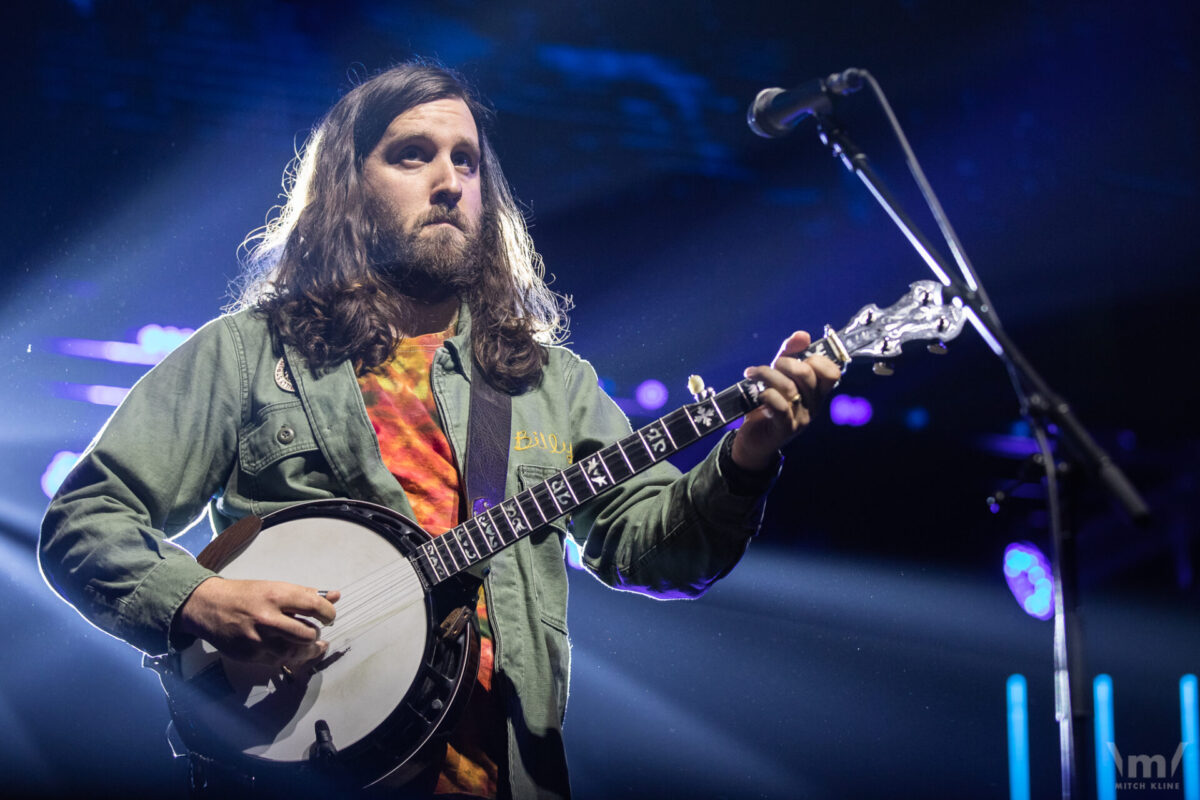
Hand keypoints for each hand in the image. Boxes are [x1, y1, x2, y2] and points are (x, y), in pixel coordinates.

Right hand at [177, 577, 339, 667]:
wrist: (208, 607)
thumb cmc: (245, 595)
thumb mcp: (275, 587)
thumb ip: (305, 594)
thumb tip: (335, 596)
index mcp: (276, 596)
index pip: (314, 606)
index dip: (328, 613)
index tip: (328, 616)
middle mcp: (267, 619)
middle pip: (307, 634)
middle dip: (317, 634)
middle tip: (317, 631)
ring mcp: (257, 640)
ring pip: (295, 653)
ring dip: (307, 650)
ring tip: (311, 645)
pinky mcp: (250, 656)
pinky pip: (278, 661)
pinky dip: (289, 656)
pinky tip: (291, 649)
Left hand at [732, 330, 841, 470]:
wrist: (754, 439)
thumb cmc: (769, 404)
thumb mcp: (779, 375)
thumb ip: (789, 354)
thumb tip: (802, 335)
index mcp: (817, 392)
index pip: (832, 372)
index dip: (816, 359)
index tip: (797, 357)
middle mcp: (813, 405)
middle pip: (807, 375)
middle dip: (786, 363)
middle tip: (772, 365)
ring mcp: (801, 418)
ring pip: (789, 388)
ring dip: (767, 375)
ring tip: (752, 374)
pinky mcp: (784, 429)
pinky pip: (780, 407)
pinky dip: (767, 395)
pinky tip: (759, 394)